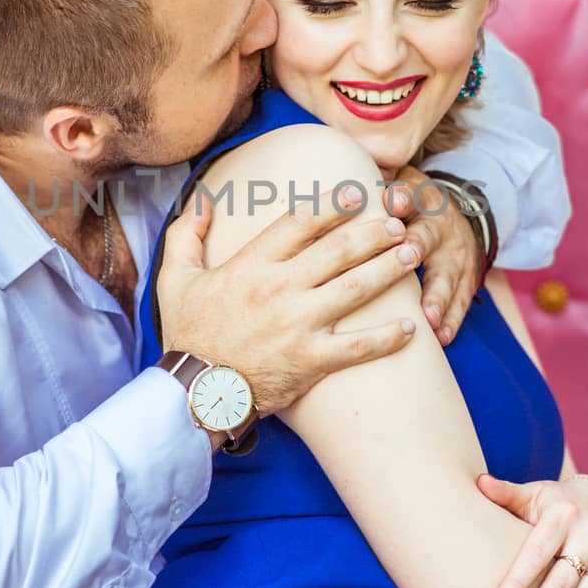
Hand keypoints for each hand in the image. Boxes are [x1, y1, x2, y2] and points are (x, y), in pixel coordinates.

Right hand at [157, 187, 419, 413]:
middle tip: (398, 221)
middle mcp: (279, 289)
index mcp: (251, 265)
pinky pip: (358, 347)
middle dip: (374, 231)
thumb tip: (202, 201)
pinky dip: (388, 337)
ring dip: (389, 269)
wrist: (194, 393)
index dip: (333, 204)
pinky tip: (411, 327)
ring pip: (356, 288)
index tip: (357, 193)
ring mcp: (298, 325)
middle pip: (339, 249)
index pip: (300, 222)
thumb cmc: (187, 335)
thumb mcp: (174, 278)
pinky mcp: (311, 360)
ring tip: (413, 254)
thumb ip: (186, 235)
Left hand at [381, 166, 481, 344]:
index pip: (410, 193)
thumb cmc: (407, 205)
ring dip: (437, 295)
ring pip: (446, 275)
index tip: (391, 202)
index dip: (402, 196)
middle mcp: (438, 226)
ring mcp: (454, 255)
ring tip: (428, 315)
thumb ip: (373, 180)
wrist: (457, 218)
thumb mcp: (397, 184)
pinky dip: (452, 319)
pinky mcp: (465, 279)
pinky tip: (442, 337)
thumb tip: (335, 169)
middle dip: (419, 244)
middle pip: (428, 234)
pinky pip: (461, 301)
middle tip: (409, 255)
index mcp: (417, 199)